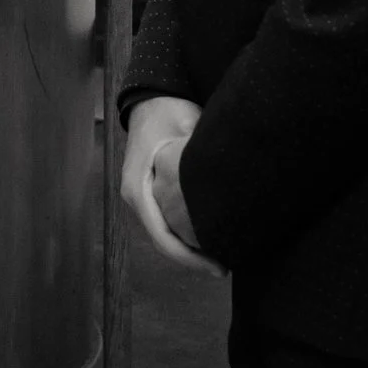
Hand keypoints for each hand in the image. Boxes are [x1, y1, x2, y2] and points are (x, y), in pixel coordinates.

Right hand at [120, 95, 225, 276]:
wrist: (152, 99)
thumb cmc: (168, 111)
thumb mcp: (186, 128)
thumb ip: (201, 153)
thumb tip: (229, 176)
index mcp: (138, 188)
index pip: (163, 236)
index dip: (190, 258)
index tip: (218, 267)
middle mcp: (138, 198)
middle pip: (164, 242)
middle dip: (193, 260)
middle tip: (226, 268)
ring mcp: (144, 198)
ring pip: (166, 235)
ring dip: (191, 250)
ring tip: (222, 259)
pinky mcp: (153, 194)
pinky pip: (169, 223)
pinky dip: (188, 235)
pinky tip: (210, 238)